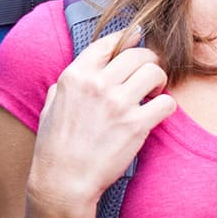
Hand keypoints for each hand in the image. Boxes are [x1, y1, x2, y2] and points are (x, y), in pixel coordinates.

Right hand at [27, 25, 177, 214]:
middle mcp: (97, 84)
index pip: (107, 43)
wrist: (63, 181)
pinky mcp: (136, 125)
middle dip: (149, 60)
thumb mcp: (50, 107)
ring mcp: (117, 103)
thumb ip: (65, 86)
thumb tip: (79, 75)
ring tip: (154, 93)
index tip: (137, 36)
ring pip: (155, 72)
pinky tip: (158, 113)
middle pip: (138, 54)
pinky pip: (166, 103)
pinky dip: (167, 106)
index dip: (127, 37)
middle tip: (150, 73)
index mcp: (74, 76)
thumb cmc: (54, 148)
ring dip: (160, 81)